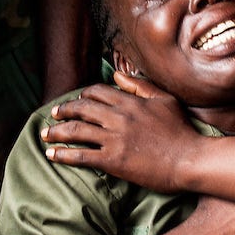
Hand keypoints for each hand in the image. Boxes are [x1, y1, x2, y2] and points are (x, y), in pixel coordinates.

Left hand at [43, 73, 205, 192]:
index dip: (82, 96)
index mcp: (130, 101)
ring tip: (45, 135)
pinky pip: (81, 155)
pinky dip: (63, 154)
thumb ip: (140, 86)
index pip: (96, 93)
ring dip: (56, 132)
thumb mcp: (164, 100)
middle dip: (63, 111)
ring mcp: (114, 139)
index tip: (76, 102)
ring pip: (75, 131)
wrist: (190, 159)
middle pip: (80, 109)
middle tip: (53, 115)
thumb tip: (117, 74)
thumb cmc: (181, 131)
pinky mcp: (112, 160)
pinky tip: (52, 155)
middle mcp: (118, 117)